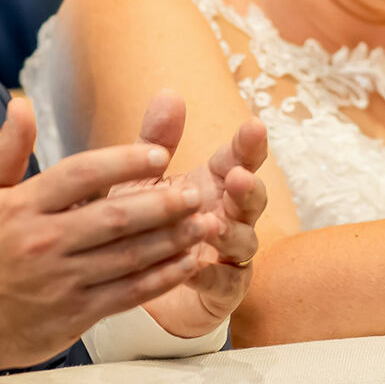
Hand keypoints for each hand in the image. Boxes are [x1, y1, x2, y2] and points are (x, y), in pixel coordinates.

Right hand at [0, 98, 208, 369]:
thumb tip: (21, 103)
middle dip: (160, 204)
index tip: (159, 154)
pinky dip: (163, 277)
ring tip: (205, 223)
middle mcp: (44, 242)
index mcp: (23, 206)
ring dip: (172, 239)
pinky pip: (129, 293)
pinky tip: (190, 262)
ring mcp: (62, 280)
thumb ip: (7, 149)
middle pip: (113, 217)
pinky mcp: (76, 314)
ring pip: (128, 256)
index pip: (79, 175)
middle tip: (195, 192)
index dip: (122, 162)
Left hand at [132, 94, 267, 338]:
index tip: (253, 126)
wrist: (130, 283)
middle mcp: (229, 216)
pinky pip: (224, 282)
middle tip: (238, 177)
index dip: (248, 145)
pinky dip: (210, 274)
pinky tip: (194, 267)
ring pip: (244, 241)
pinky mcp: (222, 291)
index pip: (239, 159)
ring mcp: (230, 254)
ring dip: (230, 231)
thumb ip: (157, 141)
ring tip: (210, 223)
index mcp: (213, 183)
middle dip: (248, 187)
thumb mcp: (143, 179)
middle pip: (251, 199)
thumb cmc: (142, 225)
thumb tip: (170, 92)